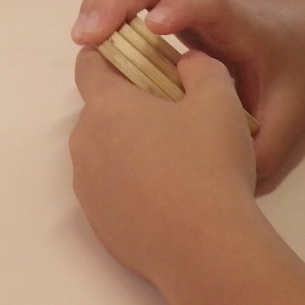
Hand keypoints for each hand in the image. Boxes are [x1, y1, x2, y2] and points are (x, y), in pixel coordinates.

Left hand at [69, 44, 261, 284]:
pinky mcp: (98, 222)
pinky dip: (128, 186)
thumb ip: (200, 67)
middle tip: (169, 115)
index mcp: (106, 105)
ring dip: (126, 148)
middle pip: (98, 110)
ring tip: (171, 160)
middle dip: (127, 106)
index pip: (89, 64)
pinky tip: (164, 197)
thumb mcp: (219, 98)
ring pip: (102, 152)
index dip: (110, 54)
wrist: (207, 249)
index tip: (135, 58)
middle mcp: (85, 143)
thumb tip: (186, 63)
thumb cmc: (210, 165)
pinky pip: (108, 190)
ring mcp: (87, 186)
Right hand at [72, 0, 304, 180]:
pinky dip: (105, 3)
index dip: (182, 7)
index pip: (210, 1)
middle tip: (88, 37)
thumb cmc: (290, 75)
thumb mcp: (287, 117)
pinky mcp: (168, 0)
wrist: (298, 35)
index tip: (151, 27)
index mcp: (242, 23)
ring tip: (81, 38)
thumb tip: (222, 181)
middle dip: (119, 0)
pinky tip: (90, 36)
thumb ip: (260, 148)